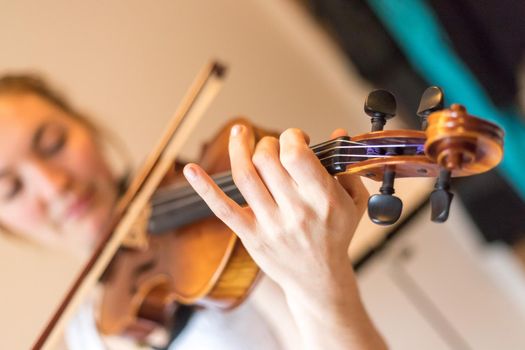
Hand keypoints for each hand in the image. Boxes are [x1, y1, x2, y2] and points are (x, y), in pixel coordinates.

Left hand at [183, 124, 368, 292]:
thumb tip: (336, 133)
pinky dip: (205, 188)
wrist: (320, 280)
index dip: (291, 137)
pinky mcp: (251, 235)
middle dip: (268, 143)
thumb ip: (345, 167)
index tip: (295, 139)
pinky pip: (223, 208)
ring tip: (239, 133)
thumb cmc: (336, 237)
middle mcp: (295, 210)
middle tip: (273, 147)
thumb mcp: (354, 203)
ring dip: (239, 148)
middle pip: (268, 160)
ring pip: (246, 176)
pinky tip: (191, 170)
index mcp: (322, 198)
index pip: (296, 155)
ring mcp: (270, 224)